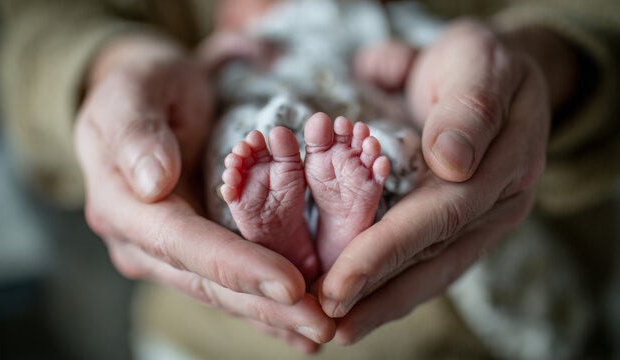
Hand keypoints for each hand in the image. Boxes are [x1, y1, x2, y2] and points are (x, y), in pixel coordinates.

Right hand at [74, 35, 333, 349]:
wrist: (143, 100)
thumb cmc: (141, 88)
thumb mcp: (132, 95)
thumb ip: (137, 136)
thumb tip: (153, 184)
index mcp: (123, 205)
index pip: (183, 243)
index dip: (237, 266)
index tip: (290, 284)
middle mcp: (143, 241)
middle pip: (209, 281)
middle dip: (266, 305)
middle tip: (323, 324)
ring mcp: (169, 252)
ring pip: (224, 292)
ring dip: (274, 314)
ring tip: (322, 329)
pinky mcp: (195, 251)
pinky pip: (231, 283)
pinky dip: (266, 305)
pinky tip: (299, 322)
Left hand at [320, 20, 576, 343]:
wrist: (493, 73)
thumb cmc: (479, 63)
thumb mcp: (478, 65)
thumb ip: (468, 110)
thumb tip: (451, 162)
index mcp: (504, 166)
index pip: (437, 218)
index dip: (386, 254)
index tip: (338, 286)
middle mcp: (496, 205)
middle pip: (433, 258)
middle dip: (377, 294)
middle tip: (328, 326)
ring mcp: (481, 220)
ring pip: (431, 271)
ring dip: (382, 304)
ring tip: (337, 331)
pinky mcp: (462, 225)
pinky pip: (428, 262)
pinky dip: (393, 287)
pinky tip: (361, 308)